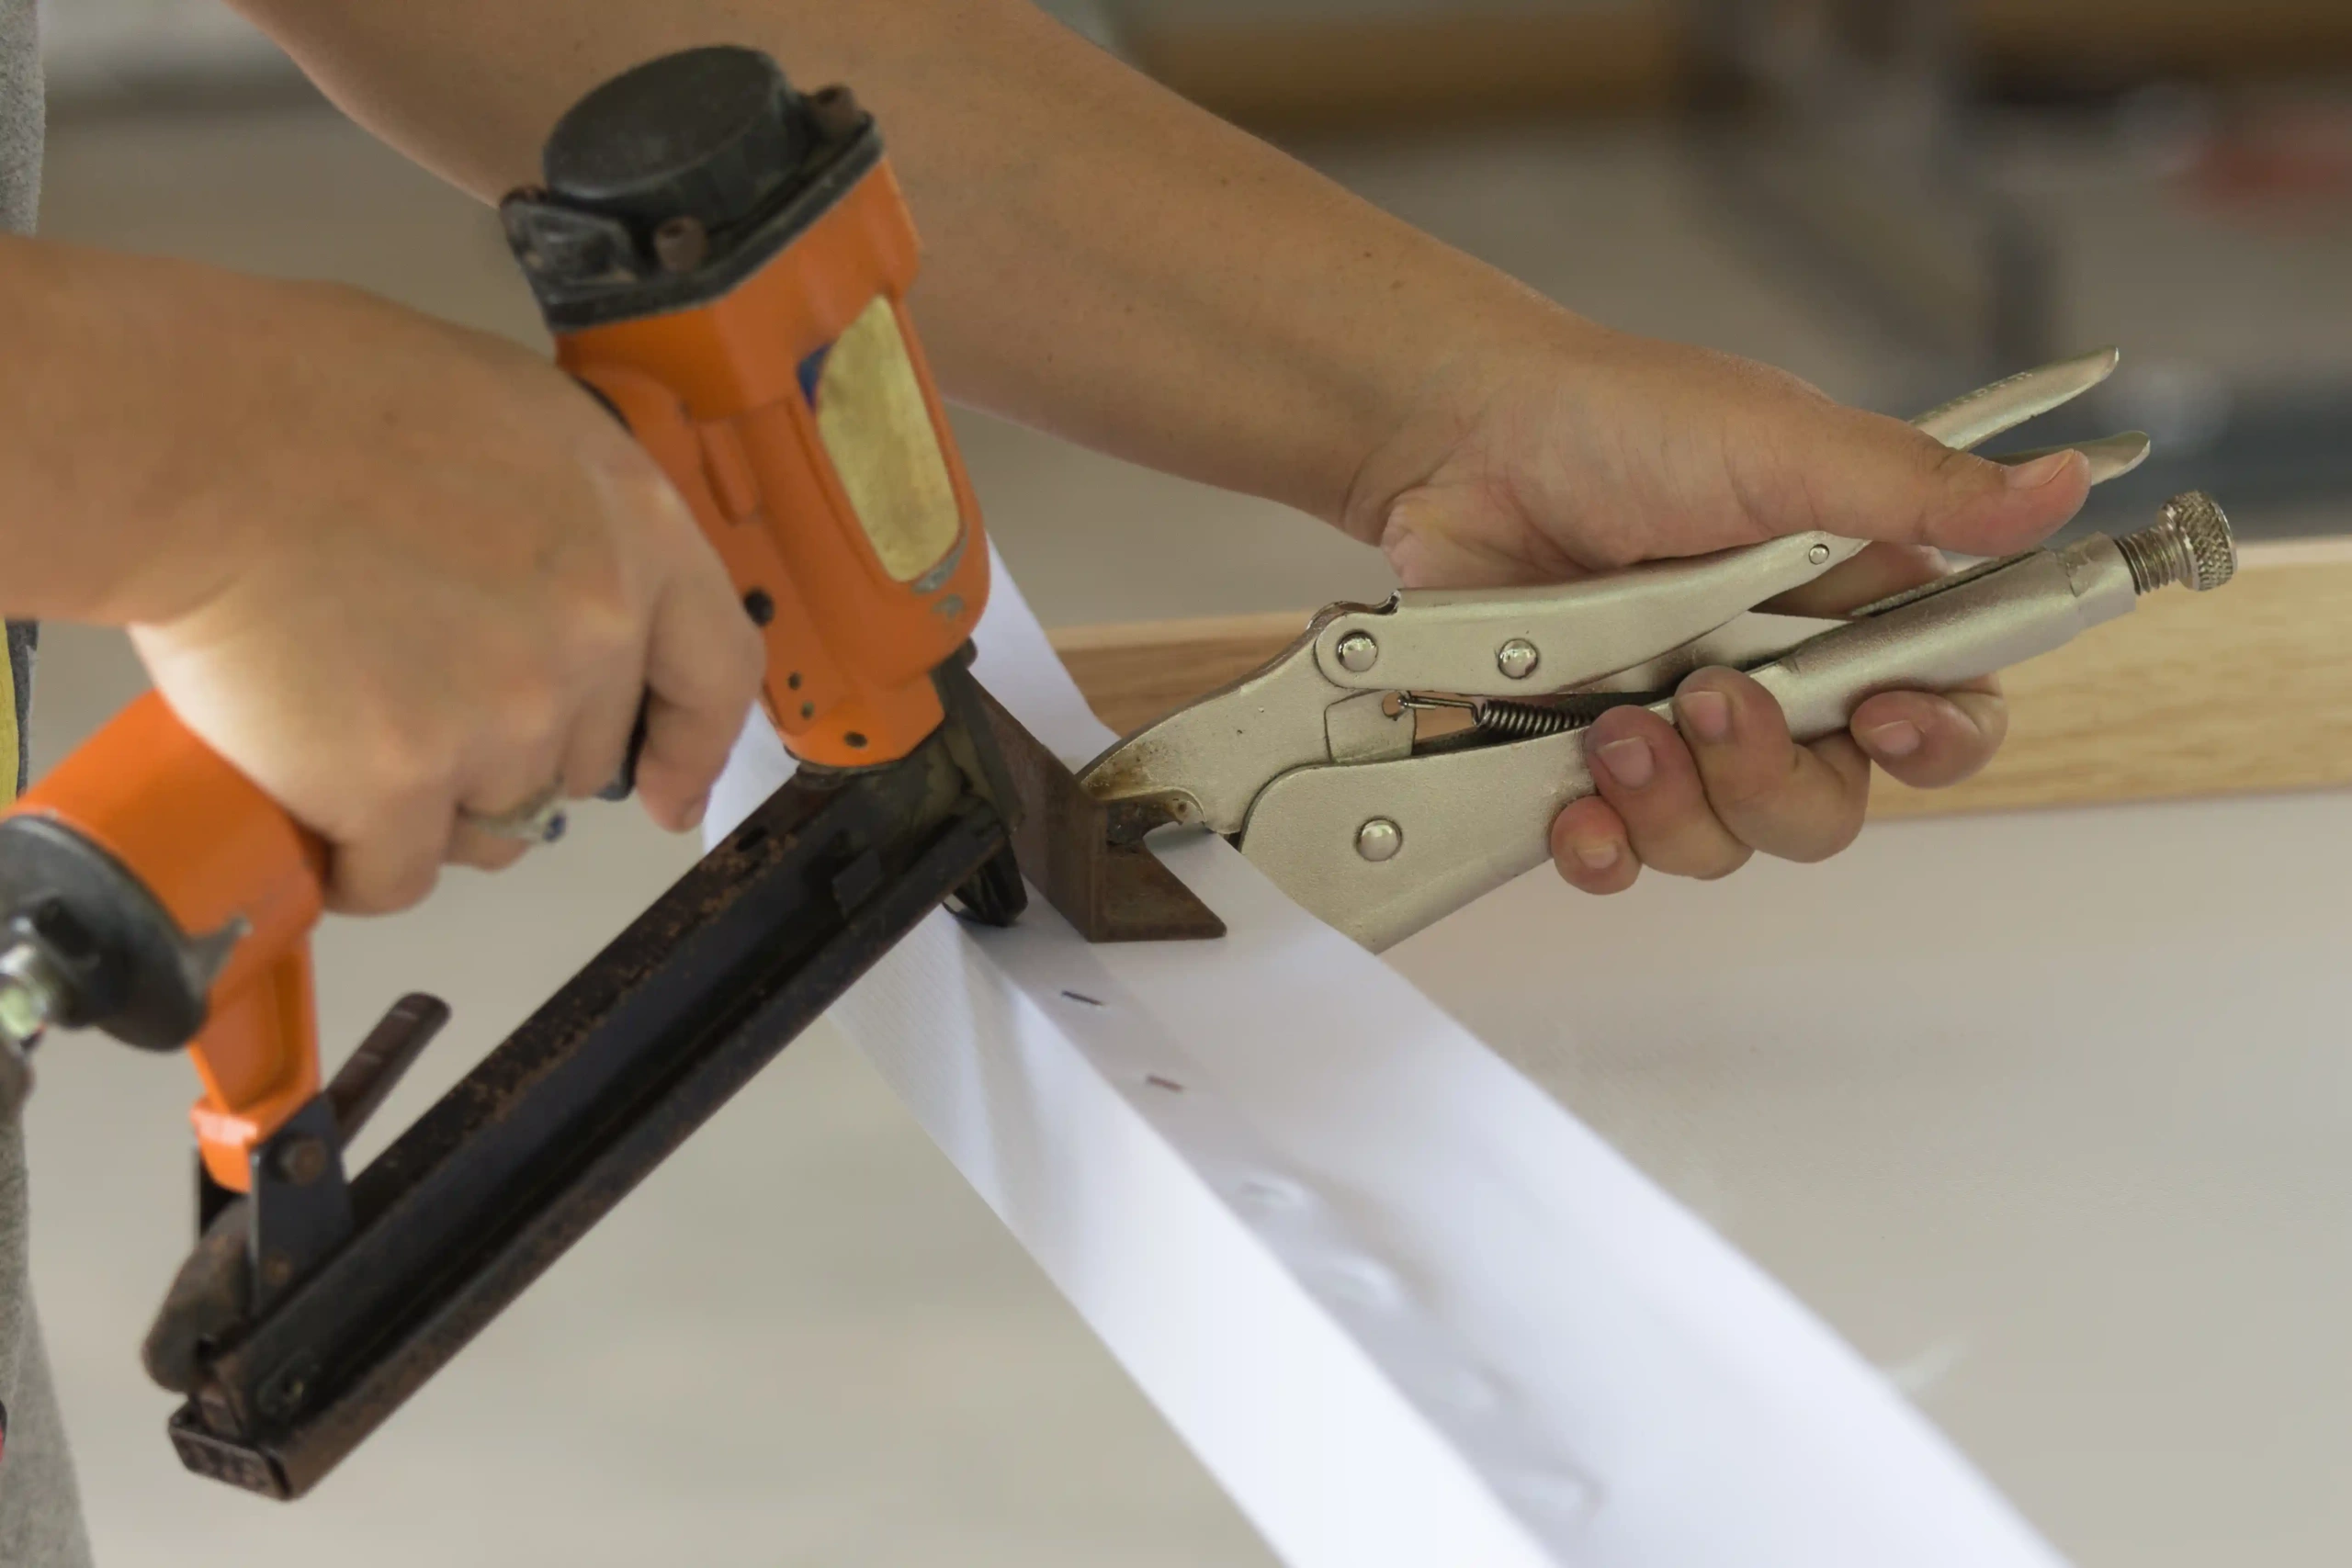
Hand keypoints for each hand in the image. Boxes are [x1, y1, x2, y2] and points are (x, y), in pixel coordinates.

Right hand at [127, 280, 762, 912]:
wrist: (196, 441)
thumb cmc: (318, 397)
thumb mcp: (509, 415)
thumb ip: (572, 518)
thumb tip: (579, 592)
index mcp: (636, 536)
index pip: (716, 674)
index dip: (693, 746)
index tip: (669, 792)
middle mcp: (593, 635)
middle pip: (584, 758)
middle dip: (518, 753)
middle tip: (426, 705)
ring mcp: (505, 718)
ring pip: (493, 817)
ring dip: (432, 803)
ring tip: (352, 729)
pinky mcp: (402, 783)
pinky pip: (398, 872)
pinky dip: (356, 863)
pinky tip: (318, 822)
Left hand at [1342, 320, 2092, 894]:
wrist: (1464, 440)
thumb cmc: (1623, 421)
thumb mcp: (1781, 444)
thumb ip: (1916, 488)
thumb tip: (2064, 487)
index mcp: (1850, 606)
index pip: (1946, 710)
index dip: (1935, 741)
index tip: (1885, 719)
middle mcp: (1777, 682)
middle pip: (1830, 805)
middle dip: (1772, 776)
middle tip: (1711, 701)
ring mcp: (1678, 730)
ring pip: (1725, 842)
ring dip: (1675, 802)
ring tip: (1614, 724)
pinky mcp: (1585, 762)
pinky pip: (1621, 856)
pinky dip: (1602, 848)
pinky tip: (1576, 808)